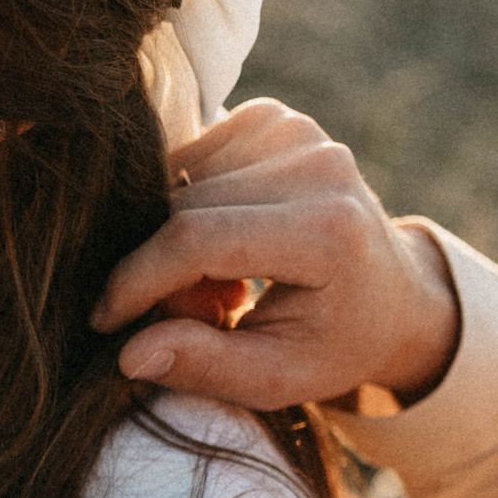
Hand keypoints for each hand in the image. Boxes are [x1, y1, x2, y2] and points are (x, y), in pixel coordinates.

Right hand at [93, 101, 460, 411]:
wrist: (393, 293)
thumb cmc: (333, 343)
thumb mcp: (277, 379)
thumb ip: (204, 367)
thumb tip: (127, 353)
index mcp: (327, 231)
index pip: (196, 239)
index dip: (135, 280)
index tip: (104, 321)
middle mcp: (316, 165)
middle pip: (181, 209)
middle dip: (156, 269)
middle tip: (182, 318)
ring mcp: (297, 131)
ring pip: (177, 181)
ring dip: (172, 240)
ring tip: (216, 287)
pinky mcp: (275, 119)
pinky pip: (192, 158)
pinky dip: (187, 206)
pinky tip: (222, 243)